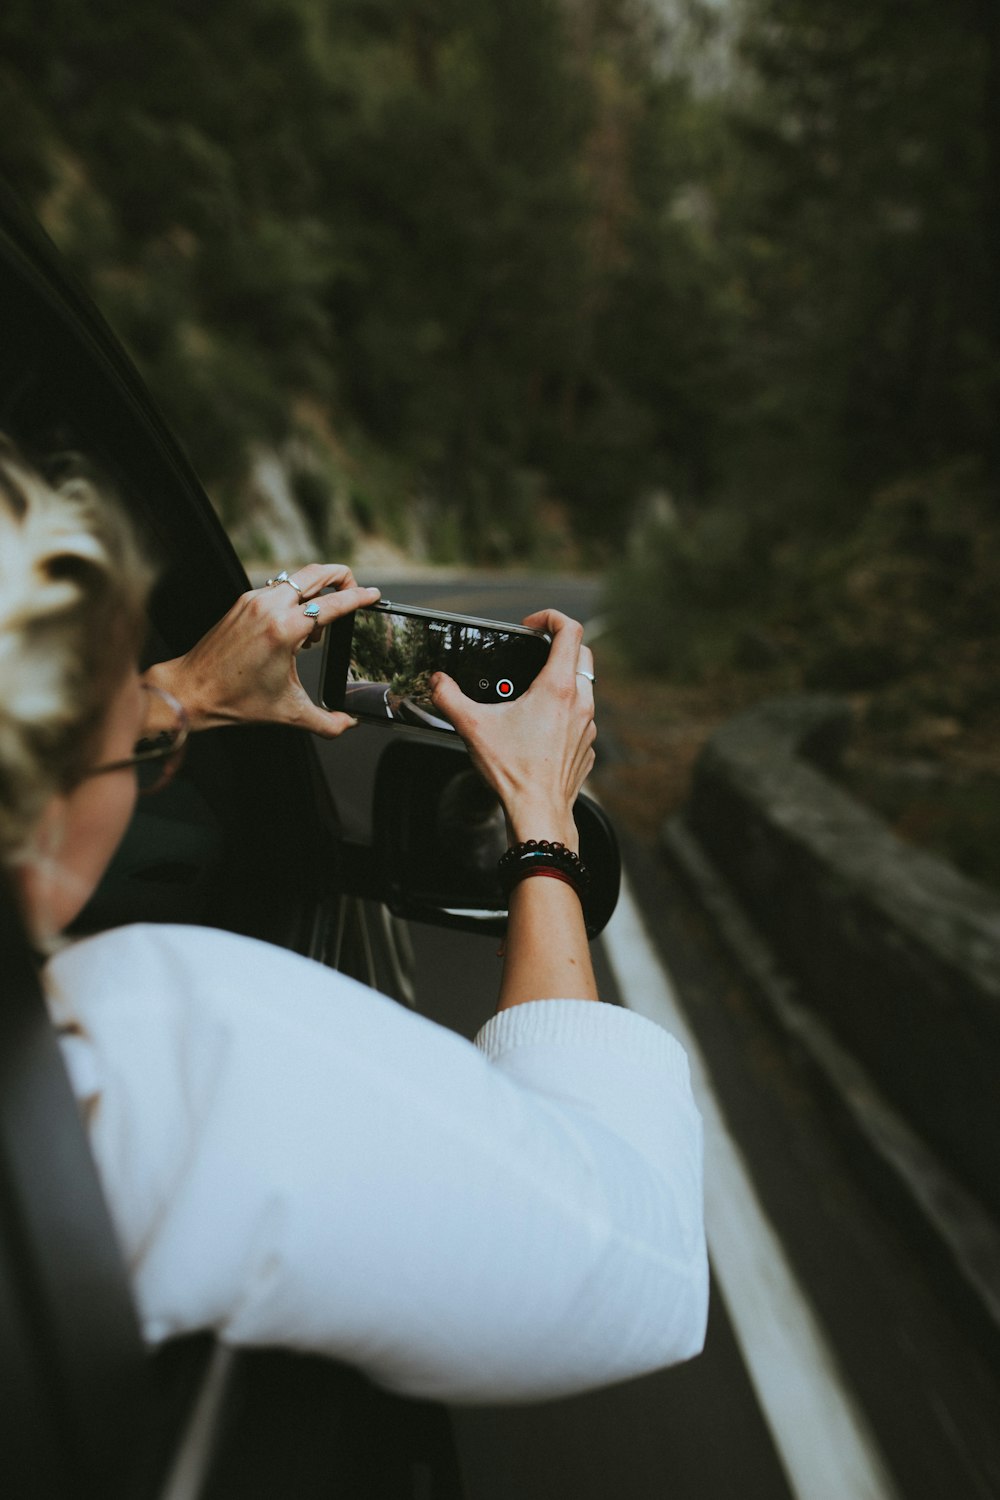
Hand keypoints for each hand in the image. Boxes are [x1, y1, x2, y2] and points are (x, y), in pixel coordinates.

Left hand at [145, 564, 379, 737]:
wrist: (192, 690)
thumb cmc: (235, 700)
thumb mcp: (289, 714)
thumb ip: (327, 722)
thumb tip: (349, 724)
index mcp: (284, 630)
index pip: (333, 604)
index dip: (359, 597)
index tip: (374, 595)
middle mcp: (269, 607)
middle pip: (317, 573)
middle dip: (341, 577)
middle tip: (354, 592)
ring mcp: (253, 600)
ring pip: (297, 579)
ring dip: (316, 593)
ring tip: (315, 629)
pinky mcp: (242, 601)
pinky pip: (279, 589)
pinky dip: (294, 600)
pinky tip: (293, 630)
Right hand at [429, 610, 595, 851]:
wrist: (539, 813)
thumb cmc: (513, 771)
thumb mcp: (473, 728)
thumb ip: (449, 698)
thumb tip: (438, 682)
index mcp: (557, 688)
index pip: (570, 631)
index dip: (551, 618)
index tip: (531, 625)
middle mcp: (580, 702)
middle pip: (582, 654)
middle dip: (558, 647)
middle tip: (533, 654)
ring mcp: (588, 726)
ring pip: (583, 687)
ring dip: (561, 682)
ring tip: (530, 694)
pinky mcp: (587, 746)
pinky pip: (581, 718)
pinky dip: (564, 713)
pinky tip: (539, 729)